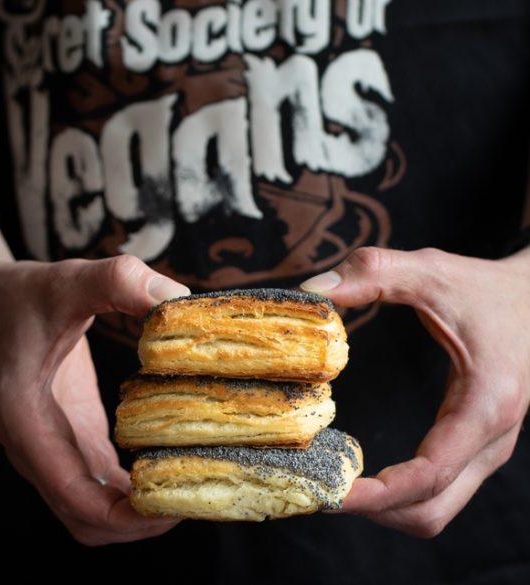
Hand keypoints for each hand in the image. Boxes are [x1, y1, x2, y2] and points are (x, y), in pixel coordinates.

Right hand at [0, 256, 188, 544]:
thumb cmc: (26, 296)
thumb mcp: (70, 280)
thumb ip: (118, 282)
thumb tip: (176, 299)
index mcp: (27, 421)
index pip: (75, 497)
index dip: (126, 516)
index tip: (175, 505)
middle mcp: (36, 446)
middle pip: (85, 518)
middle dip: (138, 522)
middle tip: (192, 499)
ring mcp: (51, 444)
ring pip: (91, 507)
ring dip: (136, 511)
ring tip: (187, 489)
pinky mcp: (68, 434)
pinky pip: (97, 480)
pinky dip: (128, 487)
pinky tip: (164, 466)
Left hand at [301, 246, 529, 536]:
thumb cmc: (485, 288)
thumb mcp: (431, 272)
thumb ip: (375, 272)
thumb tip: (315, 289)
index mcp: (485, 404)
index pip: (428, 476)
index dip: (375, 494)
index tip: (329, 492)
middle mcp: (492, 439)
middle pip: (431, 511)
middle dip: (374, 510)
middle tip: (320, 489)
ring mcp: (487, 448)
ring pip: (436, 508)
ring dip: (385, 507)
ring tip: (335, 482)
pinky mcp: (476, 445)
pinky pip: (438, 490)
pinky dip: (400, 494)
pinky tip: (363, 471)